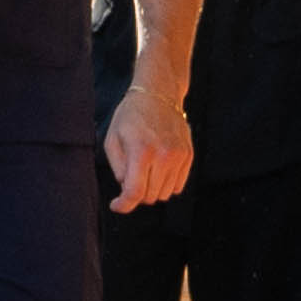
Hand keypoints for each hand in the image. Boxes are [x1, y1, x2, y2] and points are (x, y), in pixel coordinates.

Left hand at [105, 86, 195, 214]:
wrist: (159, 94)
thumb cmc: (131, 116)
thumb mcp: (112, 139)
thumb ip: (118, 168)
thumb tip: (127, 189)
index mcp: (142, 152)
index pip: (135, 192)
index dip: (123, 205)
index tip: (116, 205)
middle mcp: (164, 156)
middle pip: (150, 196)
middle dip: (136, 193)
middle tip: (129, 177)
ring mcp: (179, 157)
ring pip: (165, 194)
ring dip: (152, 189)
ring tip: (144, 169)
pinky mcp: (189, 156)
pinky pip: (178, 185)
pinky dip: (166, 184)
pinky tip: (157, 169)